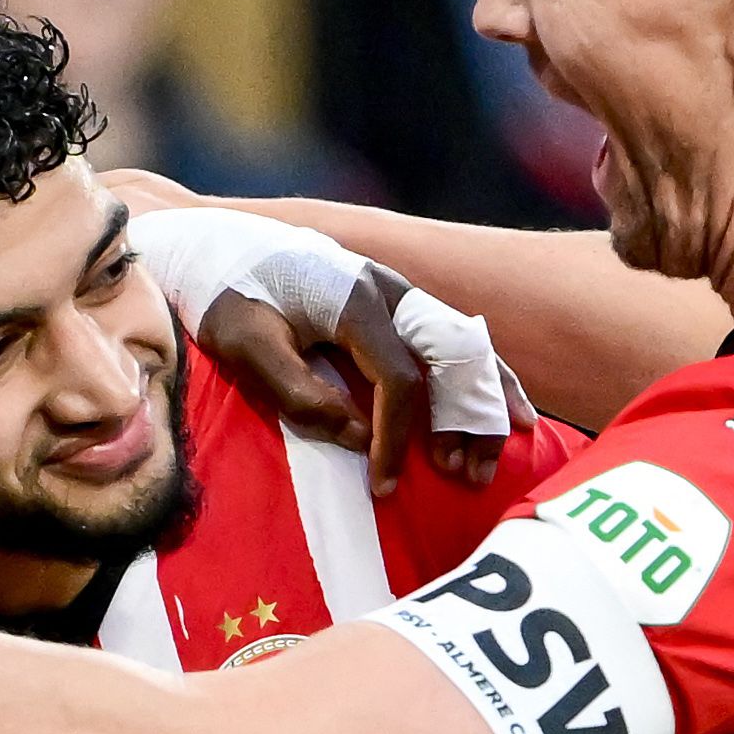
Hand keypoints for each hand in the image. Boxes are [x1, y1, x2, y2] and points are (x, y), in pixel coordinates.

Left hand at [181, 233, 520, 496]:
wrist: (223, 248)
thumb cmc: (229, 299)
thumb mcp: (247, 347)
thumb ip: (299, 394)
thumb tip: (359, 436)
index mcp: (355, 300)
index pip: (398, 379)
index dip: (396, 438)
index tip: (384, 485)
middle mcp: (391, 291)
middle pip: (453, 359)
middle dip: (466, 422)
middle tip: (465, 475)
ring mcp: (401, 294)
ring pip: (466, 350)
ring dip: (483, 406)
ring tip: (486, 460)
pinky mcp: (401, 305)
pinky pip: (458, 343)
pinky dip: (486, 380)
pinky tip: (509, 414)